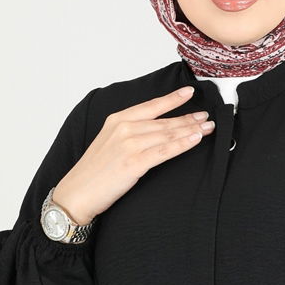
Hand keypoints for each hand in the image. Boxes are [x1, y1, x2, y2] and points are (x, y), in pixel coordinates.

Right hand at [53, 86, 215, 223]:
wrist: (77, 192)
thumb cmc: (93, 172)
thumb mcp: (109, 143)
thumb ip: (128, 134)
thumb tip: (153, 132)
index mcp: (117, 120)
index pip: (151, 106)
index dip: (172, 99)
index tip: (189, 92)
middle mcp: (124, 128)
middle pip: (164, 121)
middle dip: (188, 118)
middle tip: (206, 117)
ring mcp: (129, 145)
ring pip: (167, 134)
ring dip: (190, 130)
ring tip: (207, 128)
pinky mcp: (134, 162)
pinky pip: (164, 151)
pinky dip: (182, 144)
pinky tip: (195, 139)